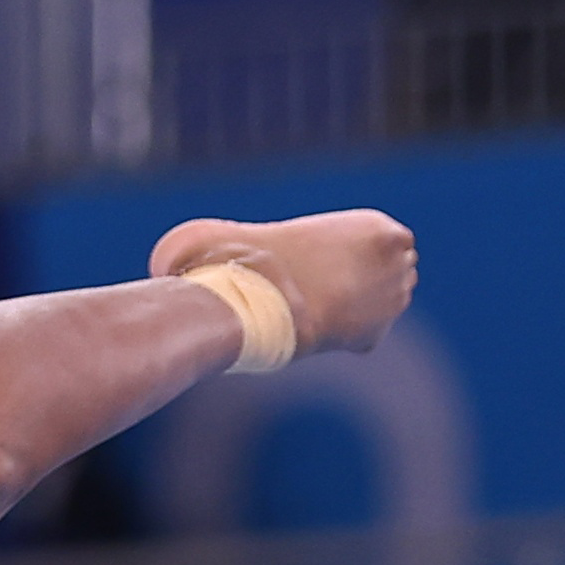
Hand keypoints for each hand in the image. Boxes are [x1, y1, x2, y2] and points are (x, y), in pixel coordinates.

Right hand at [152, 207, 417, 356]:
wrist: (246, 304)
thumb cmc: (234, 262)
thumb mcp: (226, 234)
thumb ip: (219, 239)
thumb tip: (166, 265)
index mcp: (378, 227)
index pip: (379, 244)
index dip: (347, 258)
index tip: (318, 268)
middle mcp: (398, 263)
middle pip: (387, 272)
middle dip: (360, 281)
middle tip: (317, 292)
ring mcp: (393, 302)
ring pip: (379, 305)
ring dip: (354, 310)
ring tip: (311, 312)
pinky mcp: (376, 338)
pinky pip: (364, 337)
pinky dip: (342, 337)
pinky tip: (314, 332)